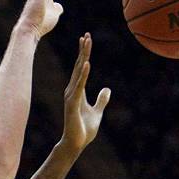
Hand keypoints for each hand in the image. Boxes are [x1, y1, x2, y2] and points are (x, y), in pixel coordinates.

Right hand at [62, 33, 110, 151]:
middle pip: (78, 66)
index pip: (80, 68)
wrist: (76, 144)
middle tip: (86, 35)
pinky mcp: (73, 103)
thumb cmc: (84, 129)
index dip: (83, 54)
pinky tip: (87, 63)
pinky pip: (79, 86)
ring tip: (86, 43)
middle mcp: (72, 91)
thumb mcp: (97, 112)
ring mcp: (71, 96)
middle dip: (82, 51)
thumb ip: (101, 100)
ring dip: (82, 57)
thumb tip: (107, 89)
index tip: (85, 39)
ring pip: (78, 73)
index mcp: (77, 91)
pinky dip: (83, 74)